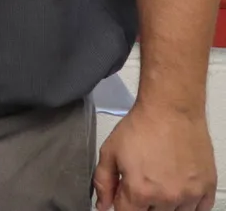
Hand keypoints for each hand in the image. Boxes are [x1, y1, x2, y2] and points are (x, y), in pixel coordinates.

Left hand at [94, 101, 215, 209]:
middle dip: (142, 205)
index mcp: (140, 191)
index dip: (121, 205)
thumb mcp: (109, 152)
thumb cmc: (141, 127)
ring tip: (159, 184)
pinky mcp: (207, 187)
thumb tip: (103, 205)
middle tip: (141, 186)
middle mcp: (167, 197)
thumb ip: (103, 182)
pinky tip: (178, 191)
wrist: (170, 110)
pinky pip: (200, 210)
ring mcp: (190, 194)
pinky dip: (188, 205)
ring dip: (165, 206)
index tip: (123, 197)